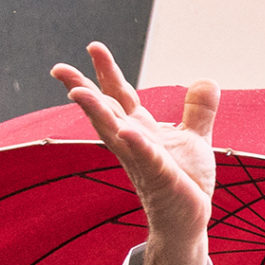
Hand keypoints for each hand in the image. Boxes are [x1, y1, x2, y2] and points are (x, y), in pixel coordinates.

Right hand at [52, 43, 216, 264]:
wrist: (190, 216)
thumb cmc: (185, 179)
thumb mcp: (194, 138)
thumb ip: (198, 110)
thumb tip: (206, 80)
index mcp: (140, 129)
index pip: (120, 95)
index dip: (108, 72)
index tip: (92, 47)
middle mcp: (133, 142)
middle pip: (105, 110)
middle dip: (84, 88)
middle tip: (59, 69)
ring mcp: (143, 160)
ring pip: (114, 133)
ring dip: (96, 113)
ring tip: (78, 92)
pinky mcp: (160, 178)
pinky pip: (147, 158)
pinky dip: (138, 144)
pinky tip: (127, 131)